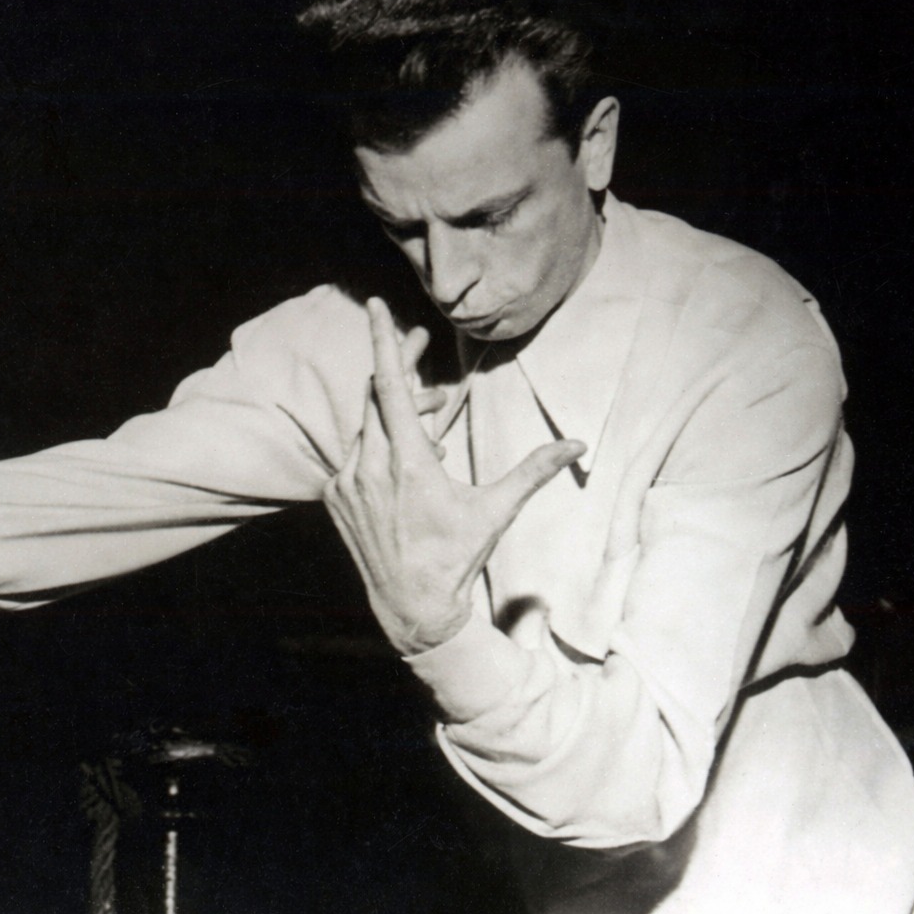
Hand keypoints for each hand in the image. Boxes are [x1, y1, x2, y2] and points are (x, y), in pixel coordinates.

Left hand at [323, 299, 585, 654]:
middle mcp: (369, 465)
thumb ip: (534, 470)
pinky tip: (409, 463)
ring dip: (398, 413)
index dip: (384, 343)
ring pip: (368, 425)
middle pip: (378, 395)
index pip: (388, 386)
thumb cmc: (455, 557)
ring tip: (432, 418)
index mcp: (406, 462)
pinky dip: (381, 446)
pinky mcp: (336, 495)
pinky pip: (357, 454)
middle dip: (401, 366)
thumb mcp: (496, 511)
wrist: (411, 606)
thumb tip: (577, 445)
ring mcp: (347, 481)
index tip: (375, 306)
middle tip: (421, 342)